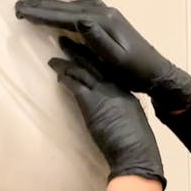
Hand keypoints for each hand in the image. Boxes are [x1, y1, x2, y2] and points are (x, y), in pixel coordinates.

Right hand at [15, 0, 190, 109]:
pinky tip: (57, 10)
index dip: (43, 14)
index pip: (66, 16)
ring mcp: (106, 13)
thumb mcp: (117, 60)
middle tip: (18, 3)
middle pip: (66, 7)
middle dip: (42, 6)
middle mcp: (103, 12)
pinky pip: (79, 10)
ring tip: (31, 1)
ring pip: (71, 7)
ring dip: (51, 5)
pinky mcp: (107, 19)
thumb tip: (81, 21)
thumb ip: (99, 41)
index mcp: (103, 21)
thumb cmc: (135, 71)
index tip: (22, 12)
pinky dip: (64, 9)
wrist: (156, 71)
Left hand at [48, 51, 166, 186]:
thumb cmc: (136, 141)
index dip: (95, 57)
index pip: (108, 67)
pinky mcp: (91, 101)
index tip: (86, 47)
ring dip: (67, 62)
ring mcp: (103, 91)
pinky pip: (75, 84)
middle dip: (79, 50)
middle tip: (66, 40)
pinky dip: (65, 78)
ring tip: (54, 57)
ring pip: (82, 69)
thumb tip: (113, 110)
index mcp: (125, 89)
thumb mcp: (132, 118)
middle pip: (94, 62)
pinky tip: (57, 74)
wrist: (135, 150)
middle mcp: (115, 85)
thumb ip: (121, 109)